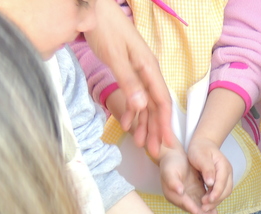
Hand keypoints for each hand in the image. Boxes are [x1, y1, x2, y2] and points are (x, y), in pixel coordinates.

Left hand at [85, 0, 173, 157]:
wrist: (93, 7)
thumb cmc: (105, 27)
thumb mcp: (115, 56)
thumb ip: (129, 81)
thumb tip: (142, 106)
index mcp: (148, 68)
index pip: (162, 101)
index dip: (165, 123)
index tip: (167, 143)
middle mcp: (146, 72)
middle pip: (155, 106)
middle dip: (154, 129)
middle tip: (152, 151)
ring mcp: (137, 72)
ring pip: (144, 103)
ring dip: (142, 123)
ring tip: (139, 143)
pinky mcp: (127, 71)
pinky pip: (133, 96)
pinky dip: (130, 111)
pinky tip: (126, 123)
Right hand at [159, 146, 215, 213]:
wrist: (173, 155)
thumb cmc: (170, 163)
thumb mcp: (169, 171)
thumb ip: (173, 181)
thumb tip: (179, 191)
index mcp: (172, 194)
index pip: (184, 203)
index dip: (192, 208)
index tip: (200, 213)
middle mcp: (180, 197)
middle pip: (191, 207)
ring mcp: (188, 195)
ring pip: (198, 205)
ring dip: (206, 212)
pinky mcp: (195, 191)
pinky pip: (202, 200)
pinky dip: (208, 205)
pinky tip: (215, 211)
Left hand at [187, 136, 233, 212]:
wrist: (203, 145)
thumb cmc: (200, 149)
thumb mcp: (200, 156)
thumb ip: (207, 168)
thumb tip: (211, 183)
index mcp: (223, 166)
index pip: (222, 183)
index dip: (216, 193)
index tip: (207, 201)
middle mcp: (228, 173)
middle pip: (226, 190)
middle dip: (216, 201)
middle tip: (204, 208)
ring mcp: (226, 177)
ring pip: (224, 193)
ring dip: (216, 202)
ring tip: (205, 208)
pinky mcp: (222, 181)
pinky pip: (221, 193)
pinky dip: (215, 199)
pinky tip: (207, 204)